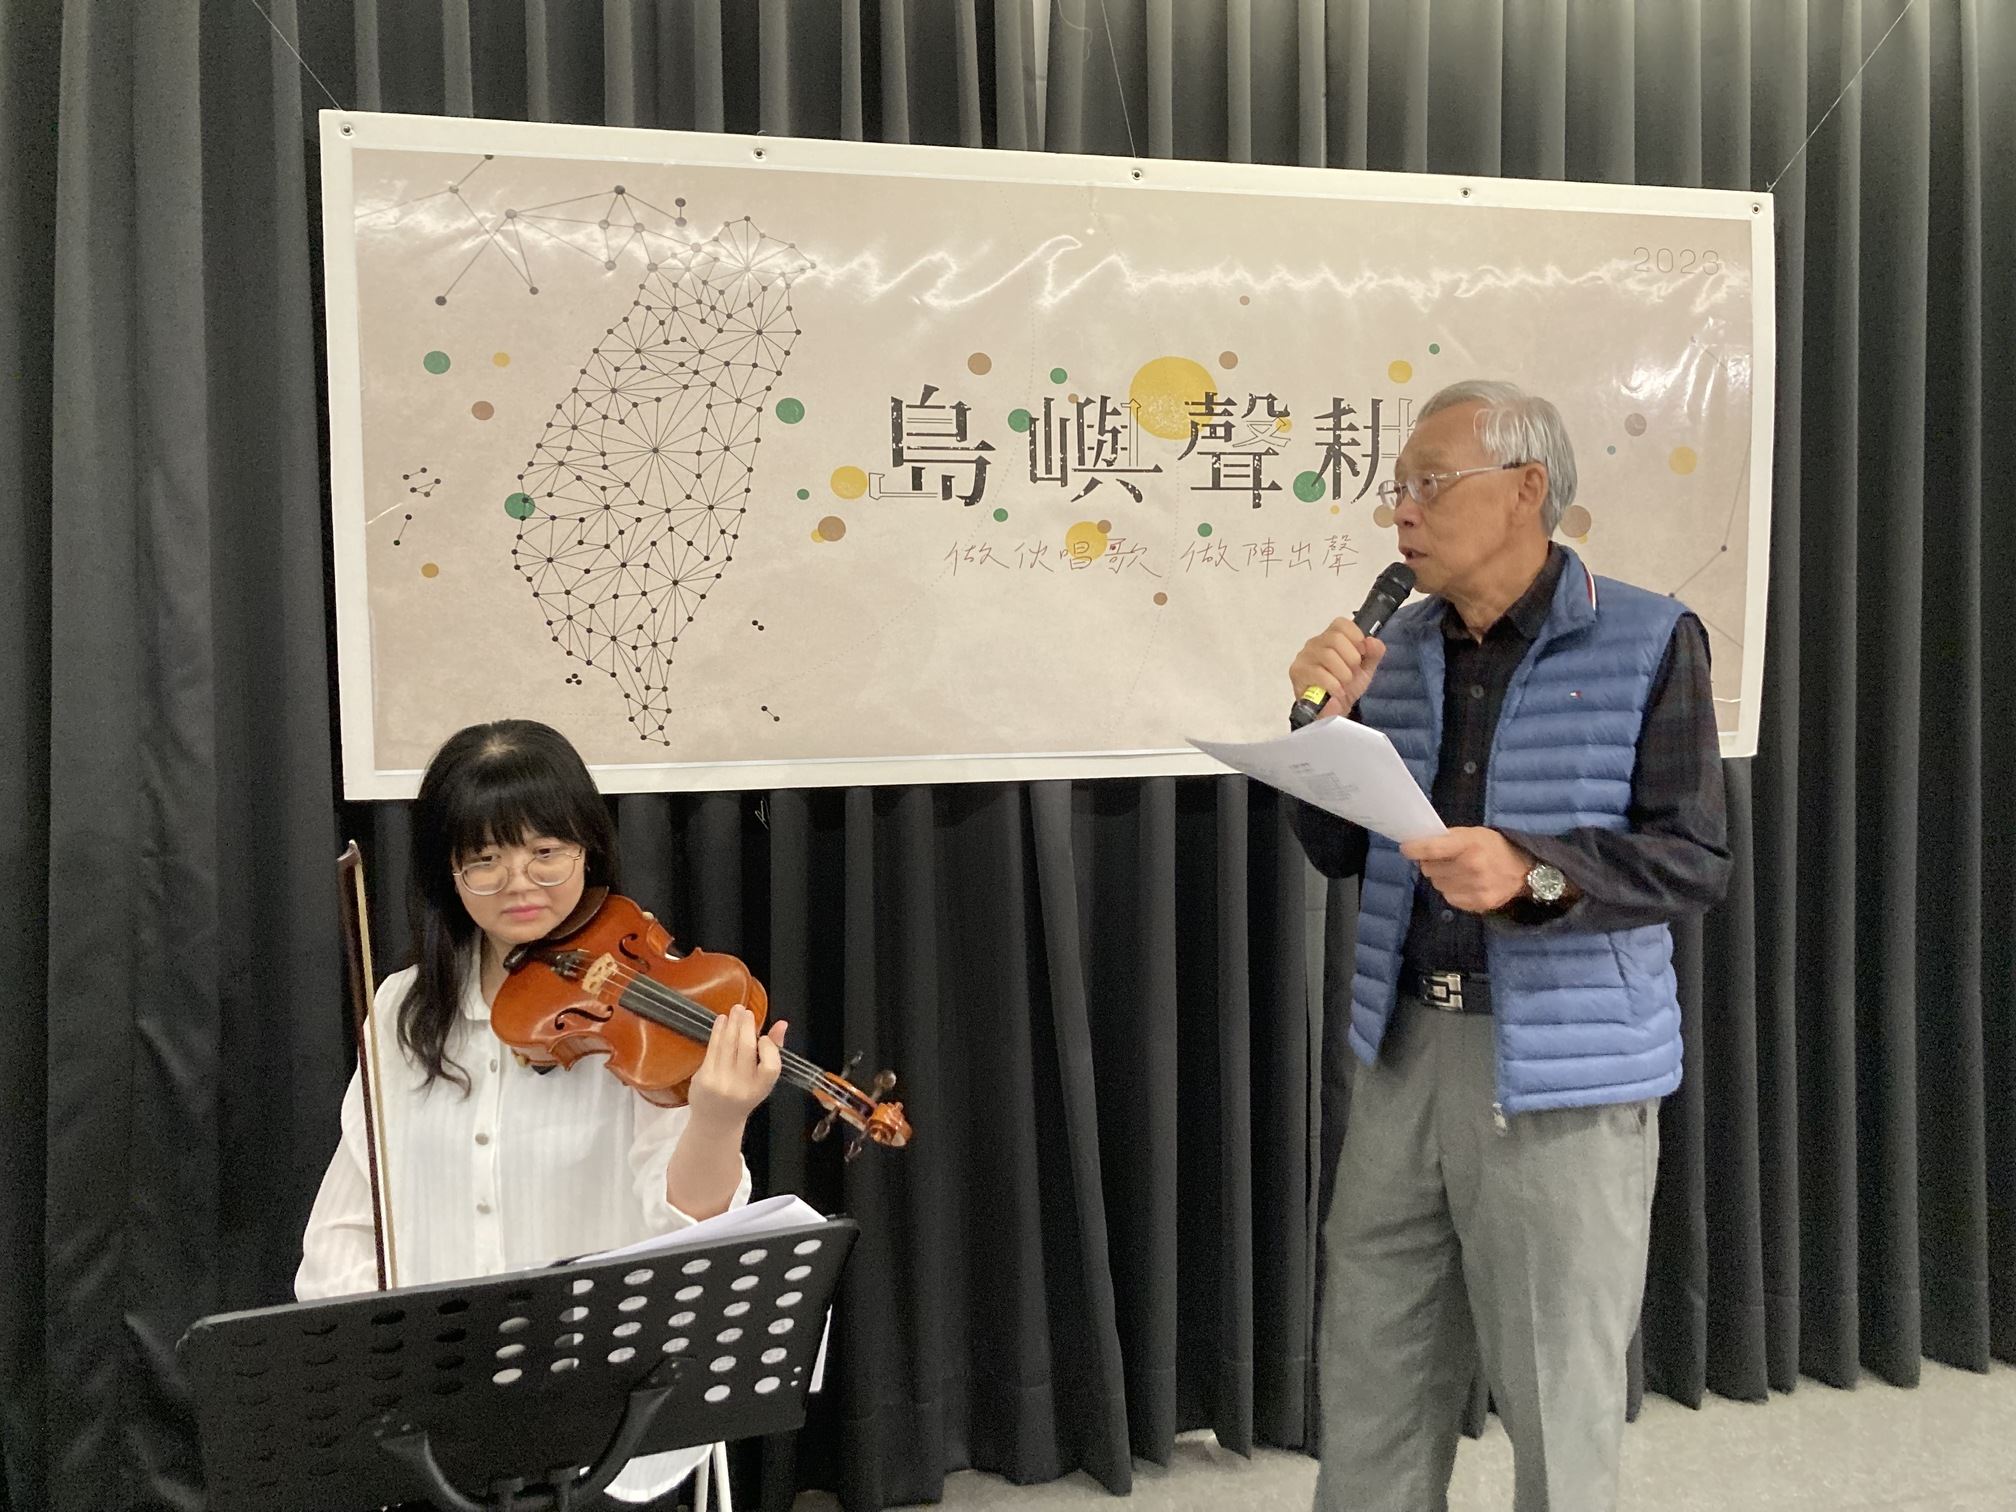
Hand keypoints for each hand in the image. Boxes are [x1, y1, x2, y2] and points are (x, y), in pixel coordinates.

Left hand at [684, 1006, 786, 1132]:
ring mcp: (721, 1082)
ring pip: (728, 1045)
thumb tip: (782, 1024)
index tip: (764, 1036)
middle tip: (746, 1011)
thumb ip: (773, 1052)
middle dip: (746, 1026)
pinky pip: (713, 1049)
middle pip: (747, 1049)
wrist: (716, 1121)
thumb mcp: (762, 1081)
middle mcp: (742, 1087)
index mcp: (760, 1088)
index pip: (771, 1066)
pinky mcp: (704, 1078)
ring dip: (731, 1024)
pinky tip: (721, 1021)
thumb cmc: (744, 1096)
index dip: (769, 1047)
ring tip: (735, 1009)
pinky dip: (717, 1032)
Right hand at [1288, 618, 1386, 718]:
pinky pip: (1318, 673)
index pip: (1341, 623)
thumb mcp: (1366, 669)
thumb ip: (1374, 653)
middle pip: (1335, 638)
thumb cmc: (1347, 686)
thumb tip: (1372, 641)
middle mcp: (1316, 643)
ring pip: (1327, 655)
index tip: (1362, 653)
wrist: (1334, 710)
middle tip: (1353, 672)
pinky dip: (1333, 684)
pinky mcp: (1297, 672)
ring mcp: (1304, 657)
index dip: (1355, 636)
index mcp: (1332, 638)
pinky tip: (1337, 691)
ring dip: (1343, 673)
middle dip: (1351, 657)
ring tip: (1345, 684)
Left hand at [1400, 828, 1532, 913]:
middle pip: (1430, 869)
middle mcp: (1472, 867)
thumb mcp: (1473, 833)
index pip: (1432, 849)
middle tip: (1443, 859)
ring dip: (1441, 878)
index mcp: (1470, 845)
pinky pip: (1449, 898)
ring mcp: (1475, 888)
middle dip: (1431, 863)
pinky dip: (1452, 890)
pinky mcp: (1477, 904)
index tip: (1406, 848)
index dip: (1414, 849)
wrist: (1523, 870)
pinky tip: (1465, 883)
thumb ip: (1447, 839)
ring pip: (1437, 885)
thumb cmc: (1493, 847)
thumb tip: (1418, 847)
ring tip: (1456, 871)